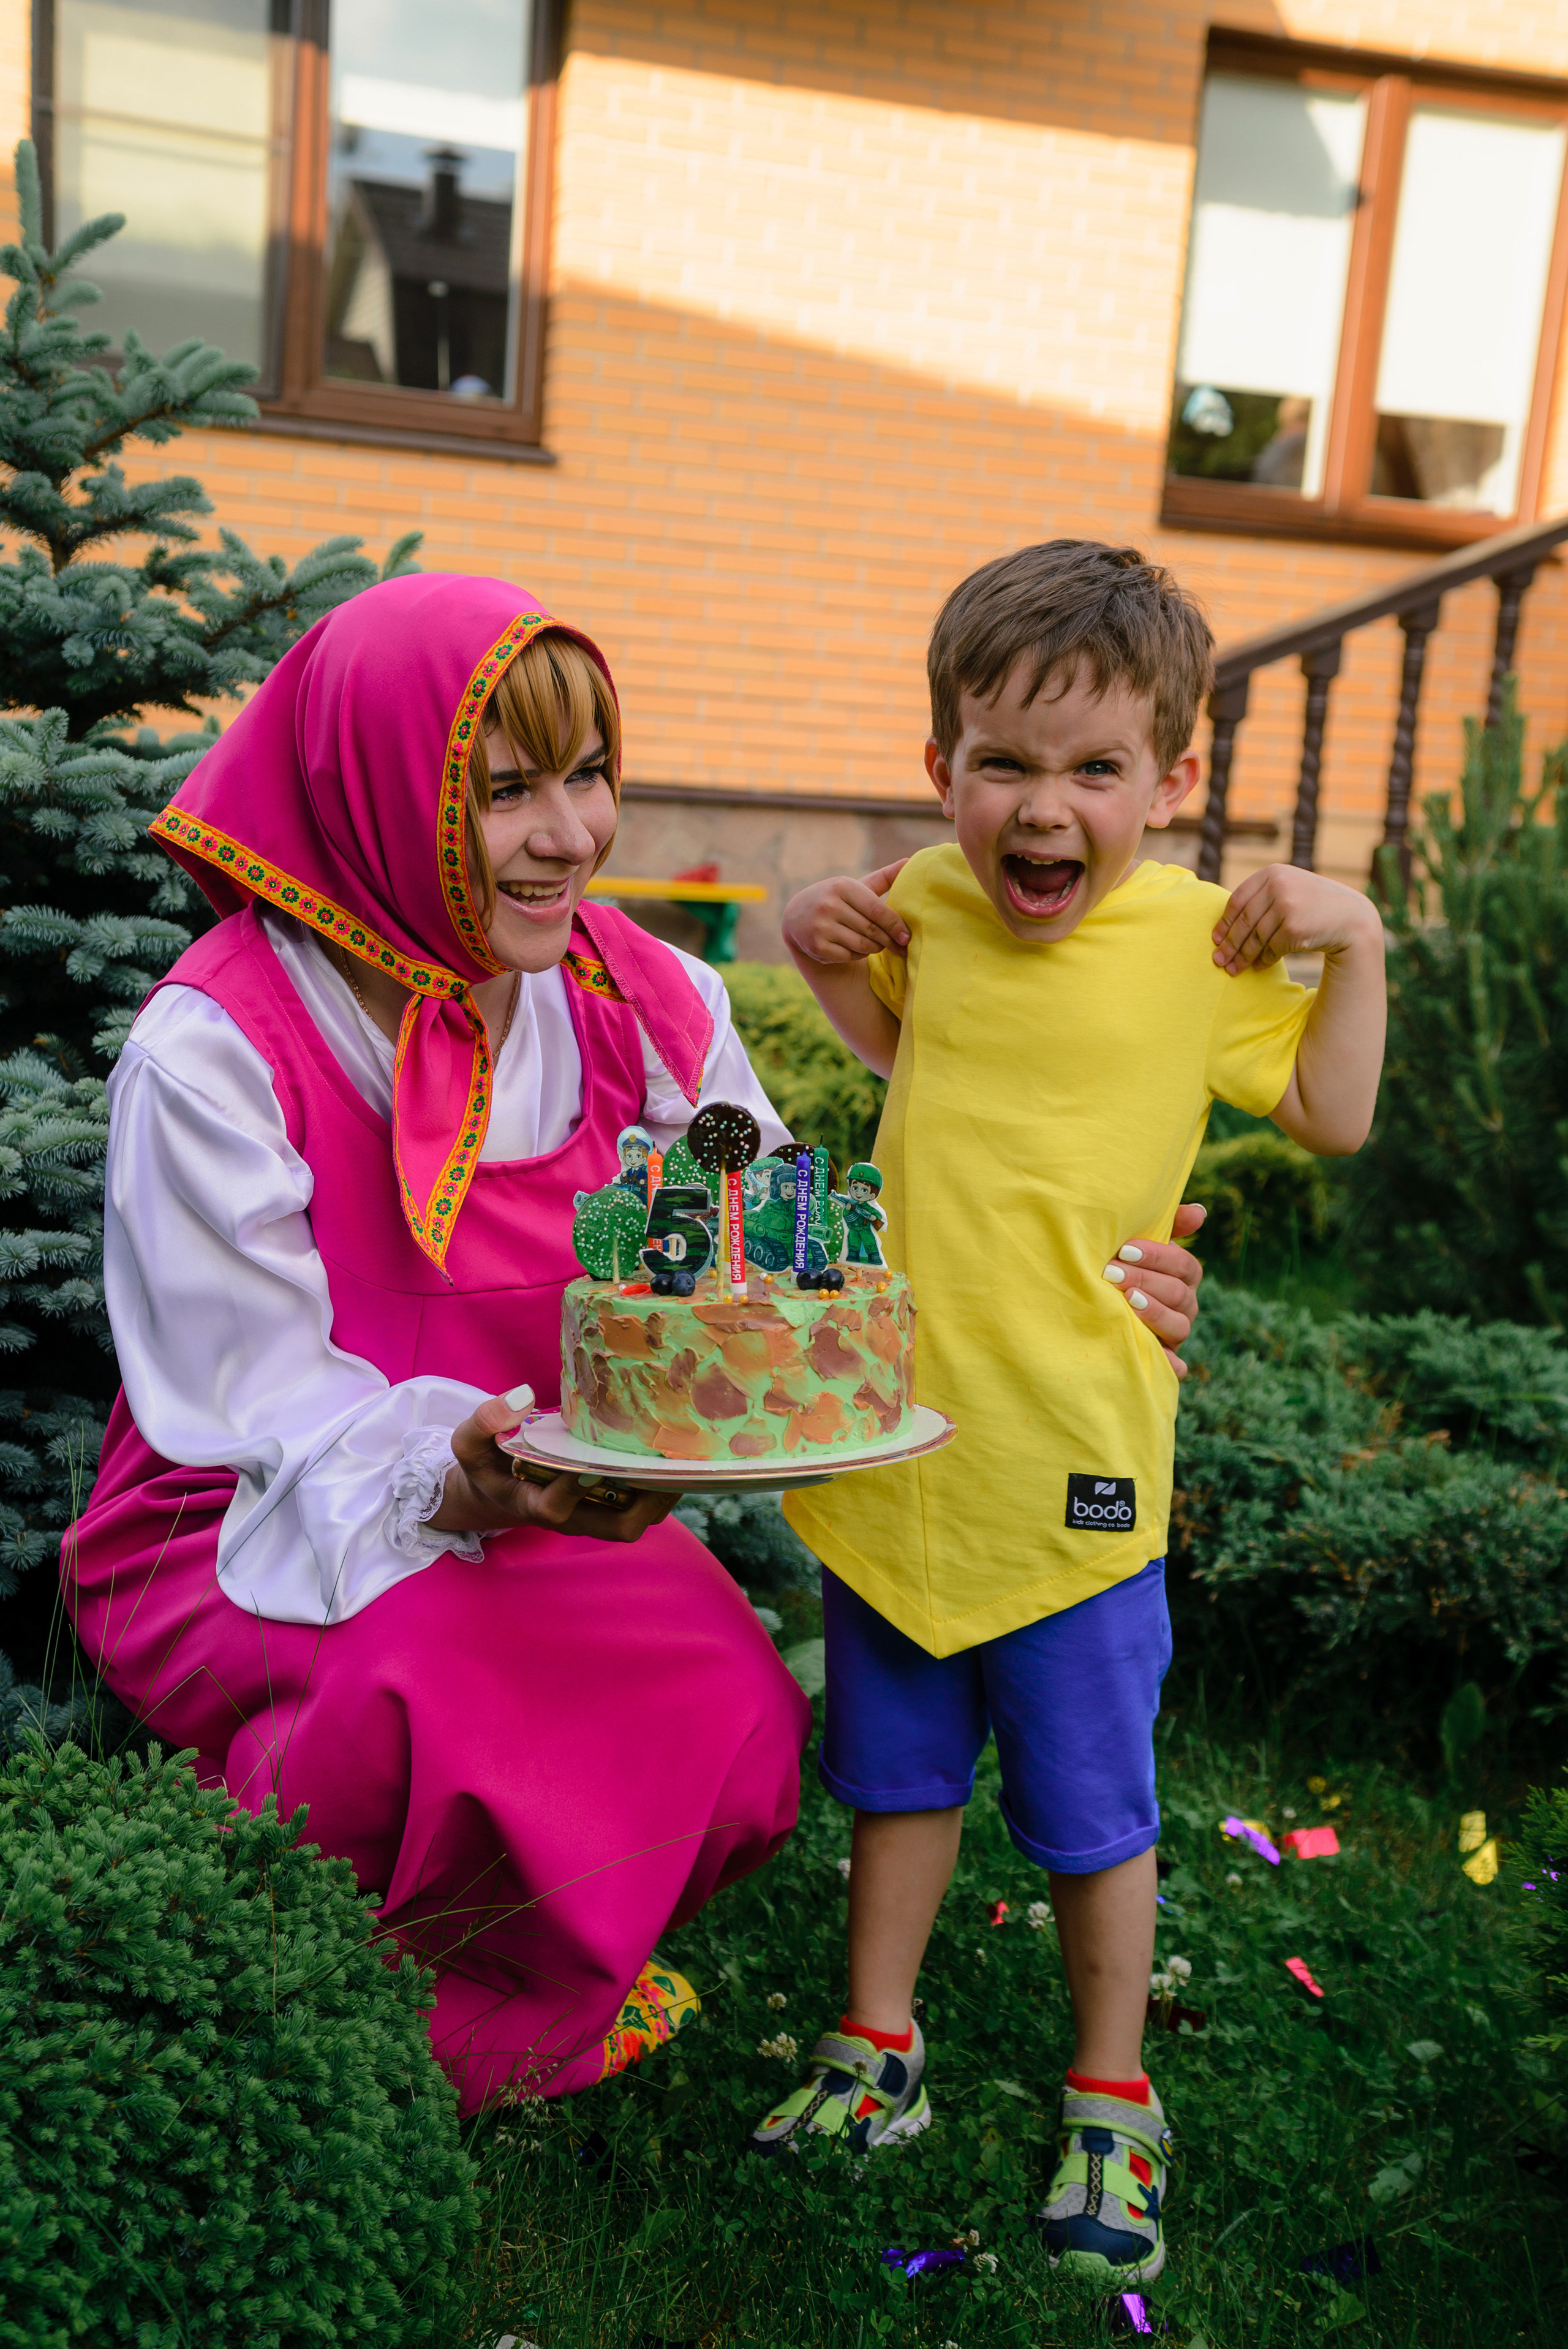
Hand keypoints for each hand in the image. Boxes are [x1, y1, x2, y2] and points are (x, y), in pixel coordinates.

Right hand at [427, 1393, 678, 1542]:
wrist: (493, 1489)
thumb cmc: (484, 1465)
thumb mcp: (468, 1444)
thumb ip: (485, 1421)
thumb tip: (522, 1395)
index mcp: (533, 1504)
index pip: (556, 1506)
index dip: (574, 1488)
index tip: (591, 1462)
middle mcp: (569, 1518)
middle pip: (617, 1528)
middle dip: (648, 1503)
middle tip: (667, 1465)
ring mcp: (590, 1517)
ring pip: (636, 1522)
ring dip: (661, 1496)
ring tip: (681, 1460)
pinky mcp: (603, 1508)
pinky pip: (639, 1509)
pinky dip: (657, 1489)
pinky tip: (669, 1458)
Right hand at [783, 859, 910, 964]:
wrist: (797, 916)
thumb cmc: (837, 900)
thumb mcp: (856, 886)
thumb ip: (884, 877)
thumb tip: (910, 861)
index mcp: (842, 886)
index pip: (877, 910)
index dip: (895, 925)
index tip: (907, 936)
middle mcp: (829, 905)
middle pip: (871, 930)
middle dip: (889, 941)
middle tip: (900, 947)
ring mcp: (821, 927)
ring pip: (862, 946)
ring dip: (875, 948)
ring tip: (879, 945)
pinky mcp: (817, 947)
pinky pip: (850, 956)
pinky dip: (859, 956)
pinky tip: (858, 949)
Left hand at [1102, 1202, 1205, 1380]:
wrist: (1094, 1303)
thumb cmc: (1121, 1265)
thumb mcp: (1139, 1242)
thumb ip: (1168, 1225)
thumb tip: (1200, 1212)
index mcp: (1183, 1276)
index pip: (1184, 1265)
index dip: (1158, 1257)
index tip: (1125, 1250)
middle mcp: (1185, 1305)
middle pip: (1179, 1294)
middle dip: (1146, 1281)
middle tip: (1112, 1274)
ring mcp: (1175, 1333)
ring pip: (1179, 1326)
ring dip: (1155, 1314)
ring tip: (1128, 1301)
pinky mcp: (1164, 1358)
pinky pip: (1176, 1366)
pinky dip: (1172, 1364)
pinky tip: (1162, 1359)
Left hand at [1212, 864, 1381, 972]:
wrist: (1352, 918)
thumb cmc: (1315, 905)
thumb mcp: (1290, 888)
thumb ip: (1262, 897)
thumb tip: (1225, 925)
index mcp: (1272, 873)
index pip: (1237, 900)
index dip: (1224, 922)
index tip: (1216, 939)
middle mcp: (1278, 886)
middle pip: (1243, 921)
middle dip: (1229, 944)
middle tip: (1218, 961)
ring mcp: (1287, 906)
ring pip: (1255, 937)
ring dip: (1243, 957)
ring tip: (1233, 969)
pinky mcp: (1294, 928)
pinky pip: (1271, 949)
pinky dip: (1263, 960)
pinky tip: (1259, 967)